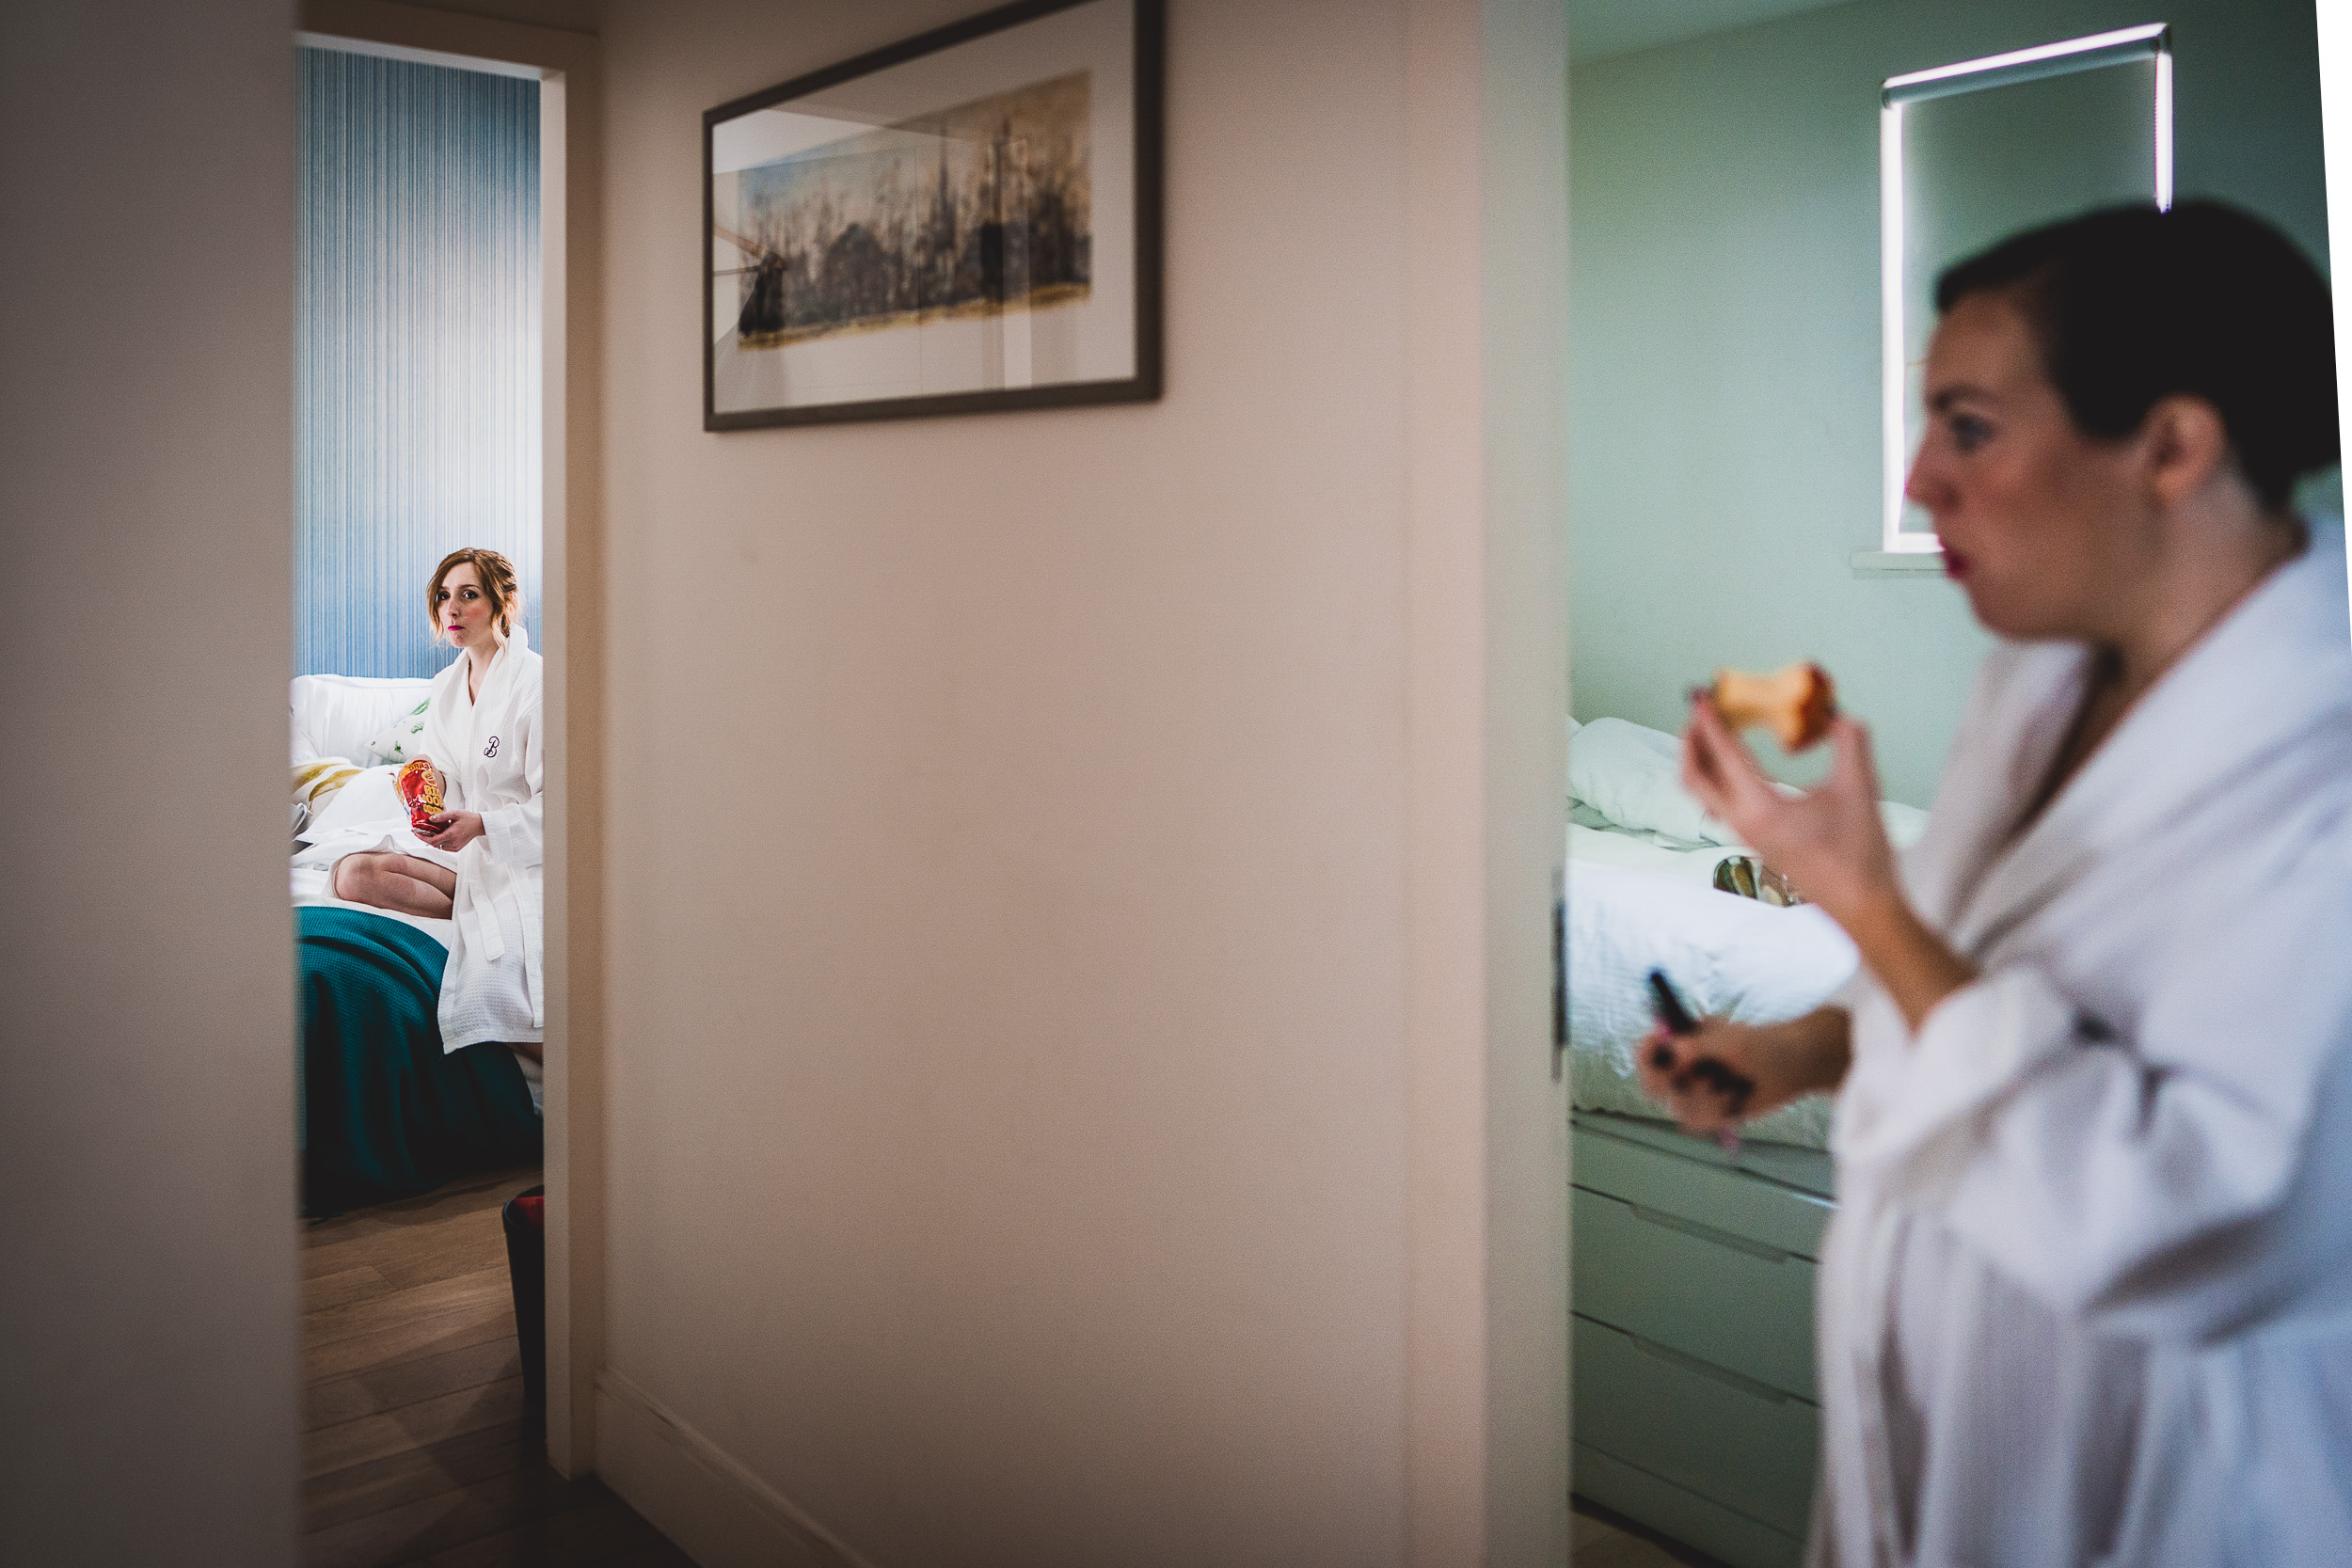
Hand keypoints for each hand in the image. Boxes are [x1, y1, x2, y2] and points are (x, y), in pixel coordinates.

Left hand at [417, 810, 484, 851]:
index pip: (432, 841)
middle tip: (421, 831)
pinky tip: (441, 835)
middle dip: (426, 838)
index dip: (422, 838)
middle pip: (434, 844)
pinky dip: (440, 842)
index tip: (415, 833)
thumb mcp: (455, 813)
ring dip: (433, 840)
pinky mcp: (457, 848)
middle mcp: (453, 842)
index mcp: (451, 834)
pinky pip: (444, 847)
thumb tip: (430, 819)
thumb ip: (442, 816)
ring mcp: (455, 847)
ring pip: (438, 846)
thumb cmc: (467, 818)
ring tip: (432, 832)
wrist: (479, 825)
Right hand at [1635, 1011, 1850, 1135]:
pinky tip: (1734, 1101)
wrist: (1794, 1067)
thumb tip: (1675, 1050)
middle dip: (1671, 1085)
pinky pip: (1697, 1122)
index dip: (1647, 1052)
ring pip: (1677, 1107)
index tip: (1658, 1049)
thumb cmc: (1763, 1045)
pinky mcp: (1710, 1111)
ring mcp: (1696, 1091)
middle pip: (1653, 1083)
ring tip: (1728, 1088)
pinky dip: (1715, 1114)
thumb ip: (1701, 1046)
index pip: (1649, 1050)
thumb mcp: (1732, 1041)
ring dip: (1702, 1101)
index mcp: (1684, 1042)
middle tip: (1694, 1080)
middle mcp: (1684, 1067)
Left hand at [1680, 696, 1898, 928]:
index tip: (1700, 694)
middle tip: (1699, 711)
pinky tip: (1736, 764)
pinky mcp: (1753, 842)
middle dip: (1690, 741)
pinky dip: (1717, 777)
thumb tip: (1838, 712)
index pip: (1724, 755)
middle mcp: (1742, 824)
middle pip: (1693, 778)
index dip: (1710, 720)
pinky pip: (1720, 803)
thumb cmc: (1861, 853)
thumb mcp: (1859, 789)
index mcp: (1761, 809)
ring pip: (1703, 793)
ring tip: (1713, 731)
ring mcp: (1744, 836)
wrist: (1862, 907)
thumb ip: (1849, 742)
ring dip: (1701, 759)